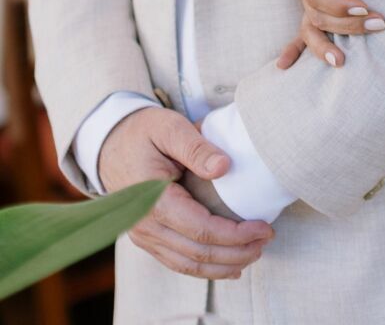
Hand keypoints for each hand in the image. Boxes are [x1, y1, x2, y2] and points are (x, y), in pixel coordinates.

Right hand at [98, 107, 273, 279]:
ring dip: (223, 265)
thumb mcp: (169, 127)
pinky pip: (177, 260)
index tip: (263, 227)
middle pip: (197, 255)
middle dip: (236, 253)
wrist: (109, 143)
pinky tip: (227, 265)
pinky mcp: (147, 236)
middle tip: (265, 241)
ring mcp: (144, 235)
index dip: (235, 235)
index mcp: (152, 201)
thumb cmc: (142, 132)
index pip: (201, 231)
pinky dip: (204, 267)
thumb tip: (225, 167)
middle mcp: (145, 226)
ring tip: (253, 254)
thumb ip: (196, 146)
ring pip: (187, 264)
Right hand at [277, 0, 384, 70]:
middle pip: (317, 14)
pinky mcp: (322, 16)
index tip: (364, 7)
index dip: (337, 4)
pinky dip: (294, 50)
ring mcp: (312, 4)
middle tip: (378, 24)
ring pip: (312, 30)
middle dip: (347, 24)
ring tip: (341, 61)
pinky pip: (304, 36)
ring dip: (325, 46)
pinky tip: (285, 65)